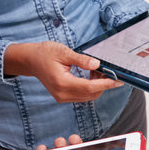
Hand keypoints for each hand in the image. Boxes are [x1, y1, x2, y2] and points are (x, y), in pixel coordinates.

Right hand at [3, 42, 122, 102]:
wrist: (30, 60)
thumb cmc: (45, 53)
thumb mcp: (64, 52)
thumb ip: (81, 59)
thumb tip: (97, 64)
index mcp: (62, 83)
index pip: (90, 87)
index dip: (106, 84)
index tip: (118, 80)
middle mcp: (62, 94)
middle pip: (91, 94)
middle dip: (103, 84)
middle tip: (107, 69)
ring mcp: (62, 97)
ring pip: (88, 96)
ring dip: (97, 86)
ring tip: (97, 70)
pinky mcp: (63, 96)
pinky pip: (82, 95)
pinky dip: (90, 87)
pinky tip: (91, 75)